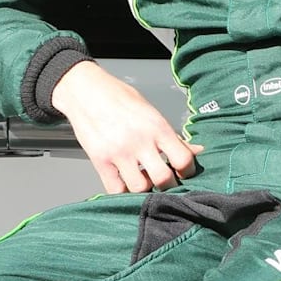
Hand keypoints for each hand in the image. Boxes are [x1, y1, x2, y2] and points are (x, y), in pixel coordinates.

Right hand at [51, 60, 202, 194]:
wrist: (83, 89)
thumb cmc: (118, 96)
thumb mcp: (149, 110)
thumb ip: (171, 135)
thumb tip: (197, 151)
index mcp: (156, 126)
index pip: (183, 159)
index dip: (188, 171)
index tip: (183, 172)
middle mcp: (139, 140)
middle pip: (163, 179)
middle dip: (167, 185)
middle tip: (163, 181)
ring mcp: (118, 151)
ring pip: (140, 188)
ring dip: (144, 188)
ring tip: (142, 180)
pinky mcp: (99, 160)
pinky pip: (115, 190)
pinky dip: (122, 192)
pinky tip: (124, 182)